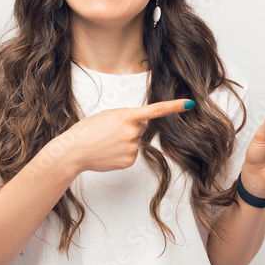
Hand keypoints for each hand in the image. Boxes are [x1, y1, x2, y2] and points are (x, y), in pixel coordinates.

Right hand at [61, 98, 194, 172]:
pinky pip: (131, 154)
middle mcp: (133, 132)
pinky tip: (109, 152)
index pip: (156, 110)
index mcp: (128, 116)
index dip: (174, 107)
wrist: (75, 151)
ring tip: (107, 142)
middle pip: (141, 127)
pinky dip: (122, 153)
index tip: (189, 104)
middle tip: (110, 131)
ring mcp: (132, 147)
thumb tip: (142, 125)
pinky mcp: (130, 161)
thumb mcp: (108, 115)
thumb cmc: (88, 130)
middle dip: (130, 128)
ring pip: (135, 141)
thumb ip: (128, 117)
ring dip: (125, 141)